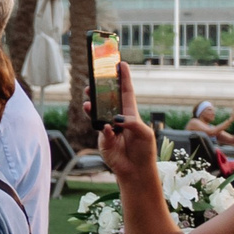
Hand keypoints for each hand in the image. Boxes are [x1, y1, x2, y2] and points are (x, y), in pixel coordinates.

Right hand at [97, 64, 156, 180]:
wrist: (136, 170)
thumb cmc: (144, 150)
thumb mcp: (145, 133)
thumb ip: (132, 123)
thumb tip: (115, 119)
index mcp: (131, 113)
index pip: (126, 91)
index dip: (123, 78)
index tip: (120, 63)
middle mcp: (118, 118)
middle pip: (106, 99)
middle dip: (99, 89)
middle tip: (93, 82)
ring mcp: (108, 127)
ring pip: (97, 112)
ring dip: (92, 106)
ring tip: (88, 102)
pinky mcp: (102, 138)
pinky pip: (100, 129)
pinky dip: (104, 129)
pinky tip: (107, 128)